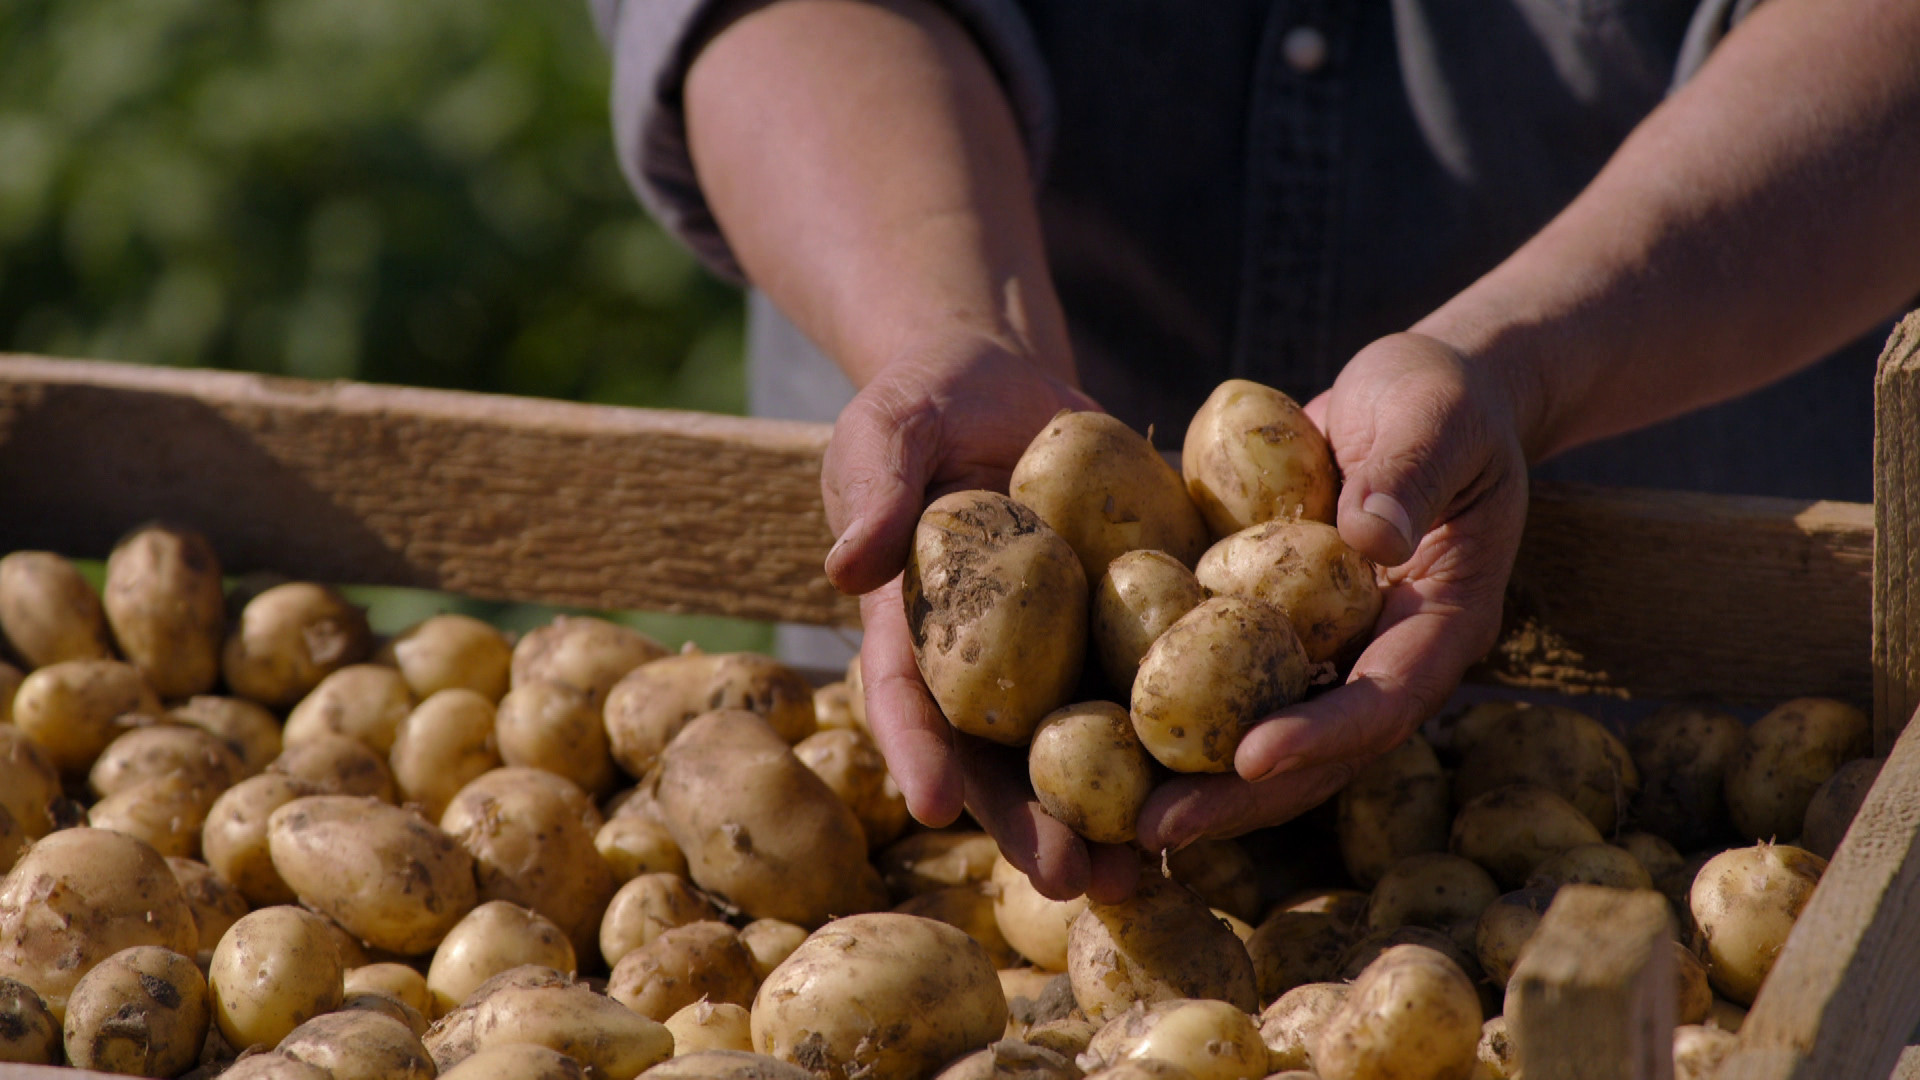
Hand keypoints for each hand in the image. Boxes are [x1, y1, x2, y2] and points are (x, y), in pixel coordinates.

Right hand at [822, 341, 1140, 901]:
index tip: (932, 806)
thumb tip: (845, 563)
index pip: (906, 695)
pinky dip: (1186, 737)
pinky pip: (1159, 683)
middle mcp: (988, 661)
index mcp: (913, 625)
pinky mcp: (1132, 625)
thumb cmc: (933, 400)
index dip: (917, 751)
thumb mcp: (893, 421)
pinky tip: (1227, 786)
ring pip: (1084, 746)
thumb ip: (874, 480)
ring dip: (1112, 816)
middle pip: (1001, 756)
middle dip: (1030, 824)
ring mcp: (1062, 651)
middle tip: (1067, 880)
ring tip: (1145, 876)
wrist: (1016, 386)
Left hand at [1135, 332, 1531, 849]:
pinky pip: (1229, 686)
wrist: (1416, 395)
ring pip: (1267, 735)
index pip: (1386, 699)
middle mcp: (1385, 657)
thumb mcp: (1433, 415)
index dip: (1322, 736)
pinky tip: (1102, 743)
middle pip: (1319, 753)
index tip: (1250, 757)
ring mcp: (1331, 654)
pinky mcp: (1279, 633)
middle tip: (1158, 829)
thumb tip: (1370, 537)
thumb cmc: (1437, 396)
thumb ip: (1406, 470)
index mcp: (1442, 621)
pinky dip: (1178, 717)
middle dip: (1240, 797)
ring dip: (1198, 781)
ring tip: (1120, 820)